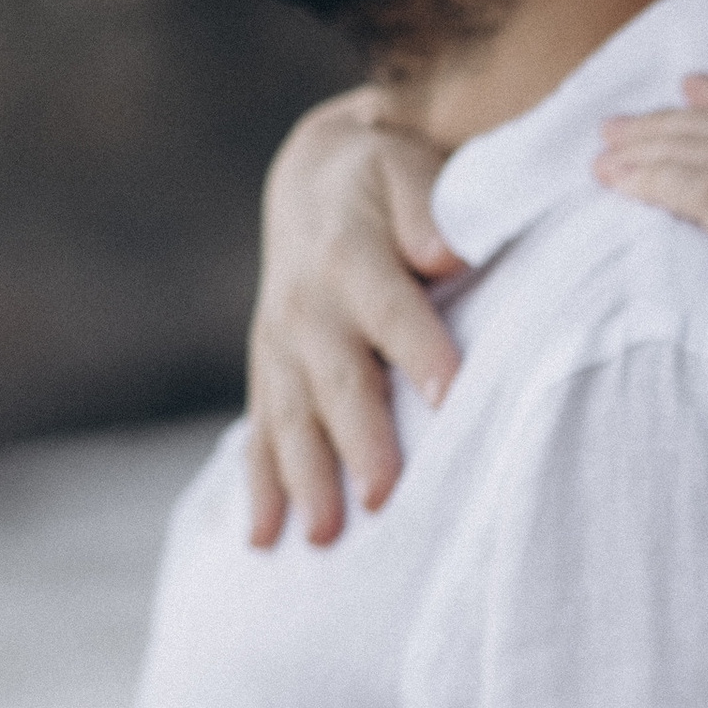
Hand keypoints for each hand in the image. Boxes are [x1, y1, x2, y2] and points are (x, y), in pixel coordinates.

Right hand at [247, 88, 463, 547]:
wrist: (315, 179)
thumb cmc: (384, 179)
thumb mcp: (407, 169)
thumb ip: (429, 208)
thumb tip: (444, 253)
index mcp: (352, 258)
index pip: (392, 312)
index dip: (420, 352)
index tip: (447, 399)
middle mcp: (308, 309)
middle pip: (338, 384)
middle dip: (358, 442)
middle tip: (381, 498)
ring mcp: (281, 348)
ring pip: (293, 421)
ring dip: (306, 480)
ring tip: (321, 538)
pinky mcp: (270, 374)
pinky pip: (261, 434)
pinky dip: (260, 488)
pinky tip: (262, 538)